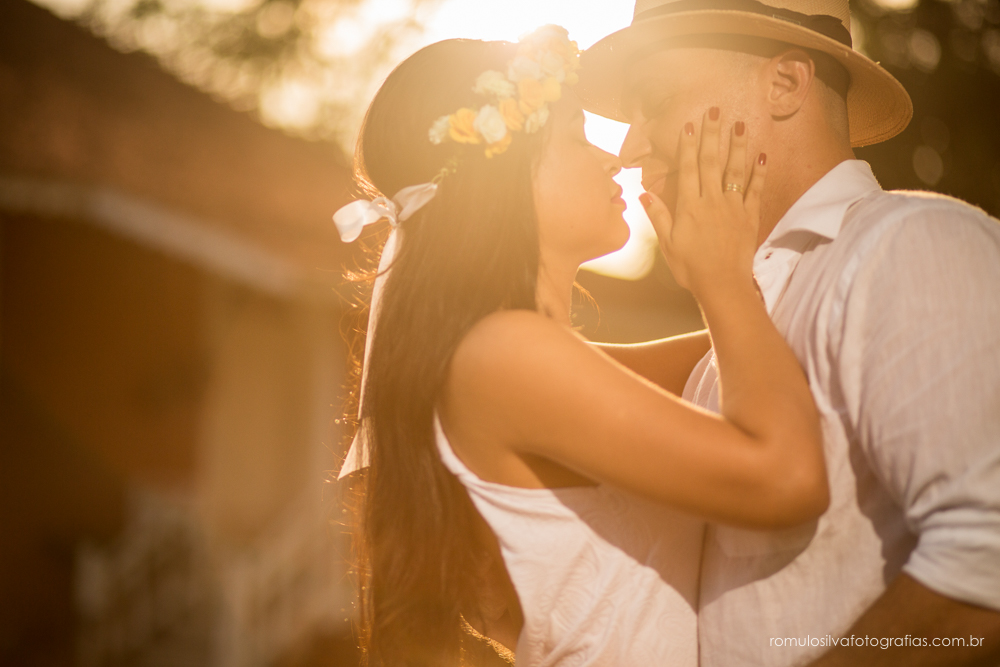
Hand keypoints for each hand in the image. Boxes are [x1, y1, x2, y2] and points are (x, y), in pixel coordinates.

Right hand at [640, 108, 765, 298]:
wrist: (722, 284)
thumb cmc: (690, 267)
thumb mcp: (667, 243)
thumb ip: (658, 216)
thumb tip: (645, 193)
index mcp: (689, 206)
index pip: (688, 169)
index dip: (688, 145)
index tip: (689, 124)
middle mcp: (711, 201)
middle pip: (711, 161)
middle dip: (712, 134)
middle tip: (714, 111)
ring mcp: (732, 207)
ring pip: (734, 170)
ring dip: (736, 146)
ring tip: (739, 124)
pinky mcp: (749, 217)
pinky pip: (755, 190)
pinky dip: (759, 172)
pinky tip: (762, 154)